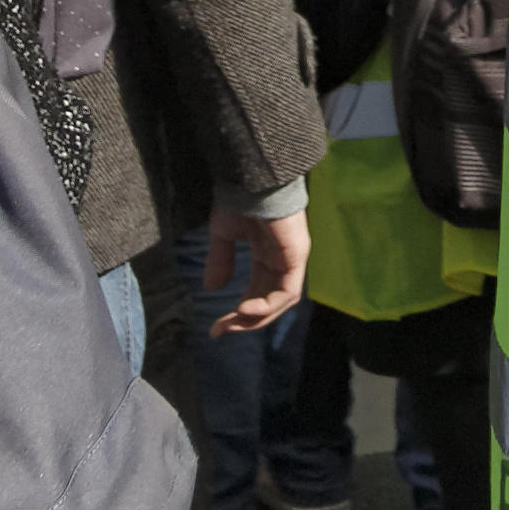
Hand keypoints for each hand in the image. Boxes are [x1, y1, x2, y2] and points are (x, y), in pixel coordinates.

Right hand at [198, 204, 305, 339]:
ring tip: (232, 324)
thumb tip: (211, 288)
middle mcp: (283, 261)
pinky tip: (245, 309)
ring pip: (280, 302)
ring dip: (256, 318)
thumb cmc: (241, 200)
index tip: (216, 328)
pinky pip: (287, 291)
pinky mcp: (297, 255)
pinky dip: (267, 305)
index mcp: (268, 256)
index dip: (238, 314)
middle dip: (245, 321)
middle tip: (221, 331)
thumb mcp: (224, 234)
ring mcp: (293, 259)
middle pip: (269, 302)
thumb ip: (221, 261)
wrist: (252, 178)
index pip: (257, 293)